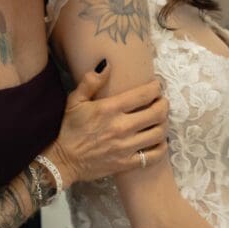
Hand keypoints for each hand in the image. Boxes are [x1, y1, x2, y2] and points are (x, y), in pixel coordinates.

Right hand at [51, 63, 168, 186]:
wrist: (64, 161)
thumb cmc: (70, 129)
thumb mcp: (75, 101)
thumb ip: (91, 81)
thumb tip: (106, 64)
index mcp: (109, 109)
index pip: (144, 95)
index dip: (155, 88)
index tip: (156, 86)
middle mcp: (121, 127)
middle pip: (157, 113)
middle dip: (164, 104)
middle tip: (162, 102)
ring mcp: (126, 147)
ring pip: (159, 133)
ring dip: (164, 124)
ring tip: (161, 119)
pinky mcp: (127, 163)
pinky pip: (153, 156)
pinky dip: (161, 147)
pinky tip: (158, 140)